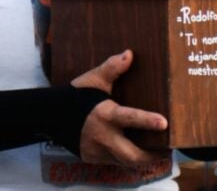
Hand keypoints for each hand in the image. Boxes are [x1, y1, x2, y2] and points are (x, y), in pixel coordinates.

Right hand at [71, 50, 168, 165]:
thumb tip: (129, 54)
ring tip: (157, 153)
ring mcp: (96, 151)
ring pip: (124, 162)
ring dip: (141, 160)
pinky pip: (114, 162)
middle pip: (130, 155)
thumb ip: (112, 67)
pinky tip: (136, 152)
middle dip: (150, 156)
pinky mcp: (92, 159)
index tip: (164, 123)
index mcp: (105, 114)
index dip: (147, 121)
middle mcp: (102, 136)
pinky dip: (126, 159)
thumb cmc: (77, 95)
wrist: (50, 116)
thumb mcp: (94, 80)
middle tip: (166, 151)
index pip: (129, 118)